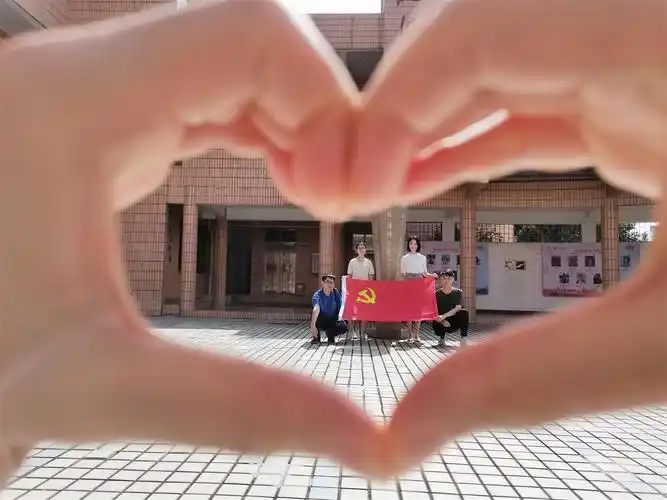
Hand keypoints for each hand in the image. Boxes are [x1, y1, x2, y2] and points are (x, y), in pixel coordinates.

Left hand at [0, 0, 385, 483]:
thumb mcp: (91, 385)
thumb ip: (232, 406)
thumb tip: (362, 439)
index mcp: (67, 102)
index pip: (250, 35)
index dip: (329, 101)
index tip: (347, 194)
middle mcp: (75, 71)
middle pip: (253, 42)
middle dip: (323, 115)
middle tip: (339, 203)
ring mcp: (90, 85)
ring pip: (237, 63)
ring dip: (298, 123)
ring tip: (316, 198)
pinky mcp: (103, 114)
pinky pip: (211, 92)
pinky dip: (267, 129)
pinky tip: (281, 183)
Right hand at [362, 0, 666, 471]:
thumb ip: (527, 379)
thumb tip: (399, 433)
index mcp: (665, 42)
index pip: (480, 30)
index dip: (392, 107)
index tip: (348, 190)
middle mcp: (648, 23)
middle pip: (477, 27)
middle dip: (397, 107)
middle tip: (347, 188)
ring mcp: (643, 45)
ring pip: (498, 54)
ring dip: (425, 121)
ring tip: (369, 185)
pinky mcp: (642, 81)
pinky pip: (530, 88)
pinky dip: (470, 132)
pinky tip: (424, 175)